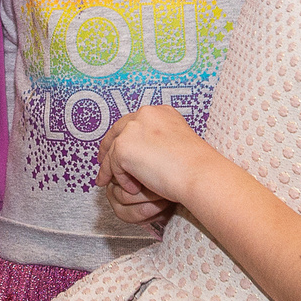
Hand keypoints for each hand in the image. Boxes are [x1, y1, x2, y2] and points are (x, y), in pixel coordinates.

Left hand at [97, 106, 214, 222]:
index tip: (116, 148)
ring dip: (110, 169)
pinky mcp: (123, 147)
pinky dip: (121, 179)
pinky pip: (114, 167)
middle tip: (102, 163)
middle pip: (117, 131)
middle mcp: (144, 115)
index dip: (122, 136)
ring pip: (113, 151)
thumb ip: (157, 140)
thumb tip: (141, 151)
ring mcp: (132, 130)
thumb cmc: (195, 164)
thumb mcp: (176, 142)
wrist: (198, 172)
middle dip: (107, 148)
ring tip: (108, 182)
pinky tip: (133, 189)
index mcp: (159, 112)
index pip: (133, 122)